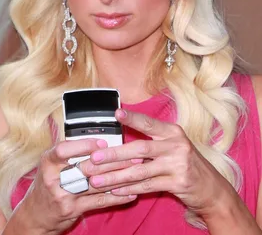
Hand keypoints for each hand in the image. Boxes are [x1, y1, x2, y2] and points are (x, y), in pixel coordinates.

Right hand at [15, 138, 137, 234]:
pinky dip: (116, 197)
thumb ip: (70, 151)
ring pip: (96, 184)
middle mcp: (54, 178)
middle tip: (132, 155)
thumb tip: (98, 139)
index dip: (84, 145)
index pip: (64, 150)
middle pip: (86, 167)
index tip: (103, 143)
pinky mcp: (72, 210)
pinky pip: (99, 202)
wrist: (36, 214)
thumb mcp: (51, 163)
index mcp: (48, 161)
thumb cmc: (48, 181)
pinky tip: (130, 193)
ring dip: (119, 177)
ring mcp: (63, 195)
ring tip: (136, 170)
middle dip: (112, 161)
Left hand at [89, 109, 234, 219]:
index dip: (133, 118)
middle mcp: (176, 145)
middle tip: (94, 158)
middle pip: (140, 149)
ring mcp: (178, 165)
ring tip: (97, 180)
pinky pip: (147, 186)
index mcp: (173, 132)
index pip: (149, 123)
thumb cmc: (186, 162)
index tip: (116, 114)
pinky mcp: (178, 183)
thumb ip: (152, 142)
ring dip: (116, 176)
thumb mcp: (174, 145)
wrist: (211, 187)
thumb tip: (121, 145)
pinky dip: (129, 189)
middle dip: (114, 154)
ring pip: (140, 171)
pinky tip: (114, 191)